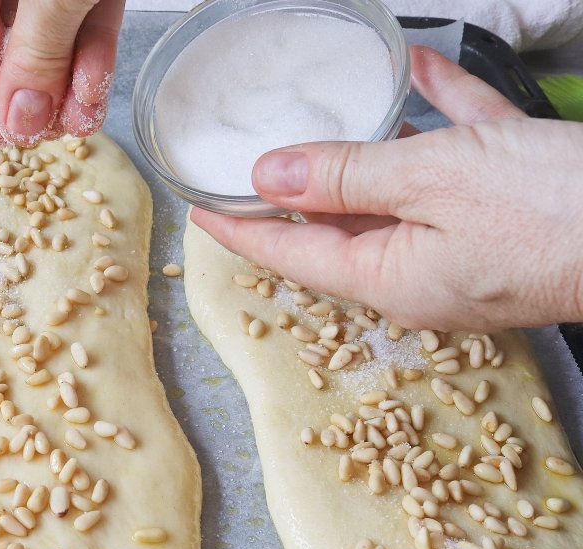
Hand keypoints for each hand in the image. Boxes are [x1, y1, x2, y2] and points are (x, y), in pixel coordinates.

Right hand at [0, 0, 125, 145]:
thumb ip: (39, 49)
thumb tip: (21, 118)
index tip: (0, 137)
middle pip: (7, 35)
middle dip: (36, 91)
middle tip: (49, 133)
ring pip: (52, 28)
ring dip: (71, 78)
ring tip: (83, 118)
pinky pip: (85, 10)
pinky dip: (94, 46)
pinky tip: (96, 86)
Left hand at [190, 45, 582, 331]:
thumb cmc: (554, 212)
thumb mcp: (431, 182)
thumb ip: (345, 178)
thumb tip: (266, 176)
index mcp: (391, 279)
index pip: (291, 253)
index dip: (241, 229)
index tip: (199, 210)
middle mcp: (422, 273)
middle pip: (338, 227)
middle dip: (296, 190)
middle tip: (251, 162)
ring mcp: (469, 247)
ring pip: (399, 188)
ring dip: (367, 144)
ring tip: (329, 108)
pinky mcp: (513, 215)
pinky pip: (458, 162)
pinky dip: (436, 119)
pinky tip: (420, 72)